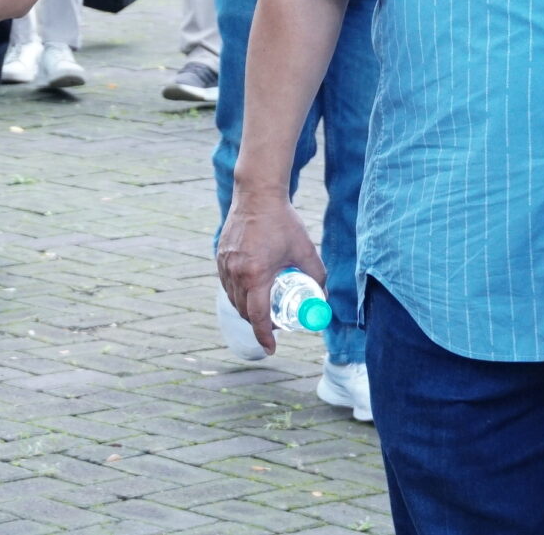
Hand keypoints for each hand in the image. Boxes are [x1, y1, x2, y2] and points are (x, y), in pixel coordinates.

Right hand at [215, 186, 323, 355]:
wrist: (257, 195)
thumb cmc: (283, 221)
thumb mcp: (306, 250)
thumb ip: (317, 275)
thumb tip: (323, 296)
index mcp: (256, 274)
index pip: (258, 317)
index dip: (265, 336)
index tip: (272, 349)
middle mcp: (236, 272)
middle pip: (245, 311)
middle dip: (259, 324)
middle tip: (276, 324)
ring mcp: (225, 264)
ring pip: (234, 299)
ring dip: (247, 310)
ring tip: (265, 308)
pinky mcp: (220, 256)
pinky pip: (228, 285)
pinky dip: (238, 294)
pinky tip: (250, 290)